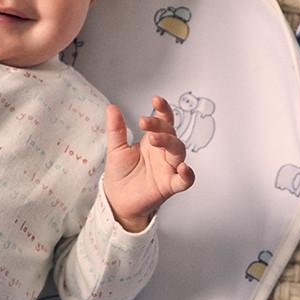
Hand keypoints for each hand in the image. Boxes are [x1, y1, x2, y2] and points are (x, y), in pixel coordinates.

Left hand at [103, 96, 194, 232]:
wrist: (116, 200)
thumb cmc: (120, 174)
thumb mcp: (116, 148)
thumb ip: (116, 129)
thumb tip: (112, 107)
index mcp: (153, 141)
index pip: (164, 121)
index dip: (163, 110)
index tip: (156, 100)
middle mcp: (163, 153)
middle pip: (171, 134)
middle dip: (161, 126)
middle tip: (145, 123)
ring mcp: (168, 168)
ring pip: (179, 152)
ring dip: (169, 142)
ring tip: (154, 139)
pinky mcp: (169, 185)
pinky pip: (184, 180)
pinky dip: (187, 175)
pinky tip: (183, 168)